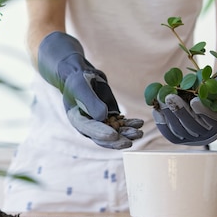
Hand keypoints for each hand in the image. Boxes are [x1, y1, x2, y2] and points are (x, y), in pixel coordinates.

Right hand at [38, 31, 143, 148]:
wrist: (81, 75)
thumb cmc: (77, 80)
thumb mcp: (81, 88)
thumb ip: (90, 102)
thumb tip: (103, 116)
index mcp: (78, 120)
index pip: (91, 130)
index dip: (102, 134)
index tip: (114, 135)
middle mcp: (89, 125)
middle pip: (104, 137)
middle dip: (117, 140)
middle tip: (129, 141)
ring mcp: (100, 122)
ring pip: (115, 132)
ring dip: (127, 133)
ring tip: (139, 132)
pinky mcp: (109, 116)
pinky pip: (121, 123)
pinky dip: (130, 124)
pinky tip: (139, 123)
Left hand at [153, 72, 216, 145]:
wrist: (215, 105)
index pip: (214, 120)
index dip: (204, 111)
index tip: (195, 100)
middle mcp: (209, 134)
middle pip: (193, 126)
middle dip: (180, 111)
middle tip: (170, 97)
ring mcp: (193, 138)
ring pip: (179, 130)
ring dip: (168, 115)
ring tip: (159, 100)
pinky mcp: (181, 138)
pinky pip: (170, 133)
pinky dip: (162, 122)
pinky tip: (155, 109)